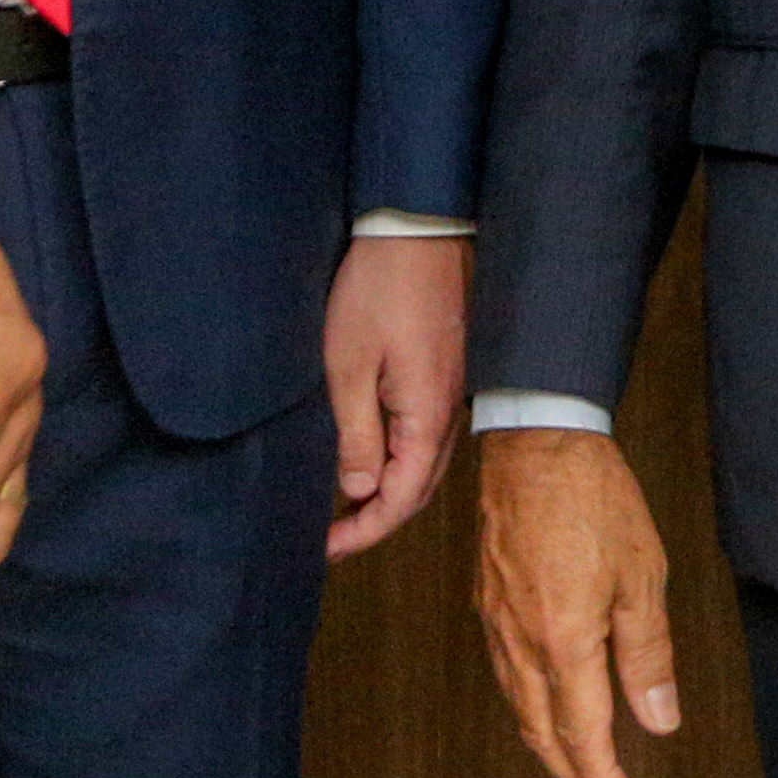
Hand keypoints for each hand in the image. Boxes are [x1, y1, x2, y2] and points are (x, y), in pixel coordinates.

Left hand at [323, 235, 468, 561]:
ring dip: (389, 491)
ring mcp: (453, 389)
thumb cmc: (378, 291)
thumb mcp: (349, 366)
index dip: (365, 531)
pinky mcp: (446, 370)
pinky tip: (373, 457)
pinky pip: (427, 432)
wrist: (419, 227)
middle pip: (420, 488)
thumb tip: (361, 491)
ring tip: (346, 507)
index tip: (324, 550)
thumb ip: (357, 435)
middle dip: (377, 520)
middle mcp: (450, 409)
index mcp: (428, 415)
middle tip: (331, 539)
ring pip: (425, 462)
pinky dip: (400, 459)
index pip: (402, 499)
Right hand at [474, 426, 678, 777]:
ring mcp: (498, 622)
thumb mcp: (642, 577)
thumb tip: (660, 720)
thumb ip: (647, 655)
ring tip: (572, 760)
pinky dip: (525, 702)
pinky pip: (505, 671)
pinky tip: (541, 699)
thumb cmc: (595, 501)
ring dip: (544, 741)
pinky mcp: (488, 600)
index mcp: (564, 641)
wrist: (536, 443)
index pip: (581, 732)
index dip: (599, 776)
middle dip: (569, 771)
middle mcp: (521, 642)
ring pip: (517, 704)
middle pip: (540, 730)